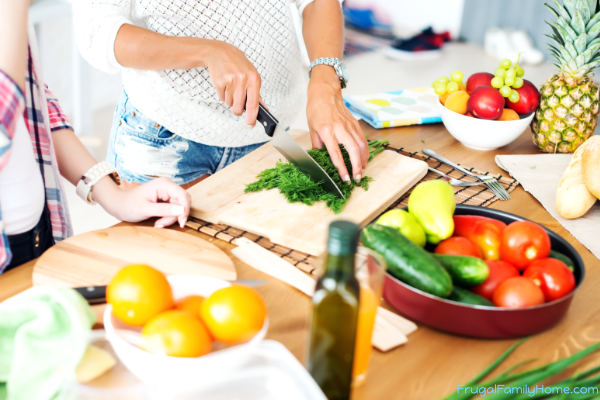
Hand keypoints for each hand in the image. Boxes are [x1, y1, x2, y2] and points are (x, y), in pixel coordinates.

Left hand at [95, 177, 190, 227]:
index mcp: (163, 184)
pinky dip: (169, 217)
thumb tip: (182, 210)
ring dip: (171, 218)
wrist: (119, 204)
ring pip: (180, 207)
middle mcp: (168, 185)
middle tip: (162, 224)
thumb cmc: (128, 205)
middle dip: (175, 215)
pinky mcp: (167, 198)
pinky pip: (175, 209)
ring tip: (158, 223)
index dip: (185, 210)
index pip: (183, 196)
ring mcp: (167, 191)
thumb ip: (164, 210)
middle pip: (183, 202)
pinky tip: (159, 220)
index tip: (181, 222)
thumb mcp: (145, 209)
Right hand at [205, 41, 261, 126]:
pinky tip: (225, 84)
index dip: (252, 117)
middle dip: (237, 110)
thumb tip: (263, 108)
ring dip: (230, 100)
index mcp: (254, 78)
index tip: (251, 124)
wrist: (220, 52)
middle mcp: (243, 79)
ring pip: (230, 104)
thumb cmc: (238, 65)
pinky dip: (223, 95)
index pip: (254, 103)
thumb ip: (257, 93)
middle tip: (237, 102)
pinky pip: (221, 98)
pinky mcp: (219, 82)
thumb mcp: (252, 75)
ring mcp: (230, 80)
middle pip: (239, 108)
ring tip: (231, 87)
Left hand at [306, 67, 367, 181]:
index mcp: (327, 131)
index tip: (345, 178)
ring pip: (361, 145)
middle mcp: (340, 128)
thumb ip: (317, 145)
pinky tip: (364, 158)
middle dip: (356, 166)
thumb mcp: (312, 129)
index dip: (342, 168)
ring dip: (363, 160)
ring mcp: (349, 125)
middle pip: (353, 150)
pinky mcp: (355, 124)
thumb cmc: (316, 109)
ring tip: (362, 171)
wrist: (325, 92)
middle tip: (357, 178)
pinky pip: (362, 139)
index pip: (336, 154)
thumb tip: (320, 159)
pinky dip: (365, 150)